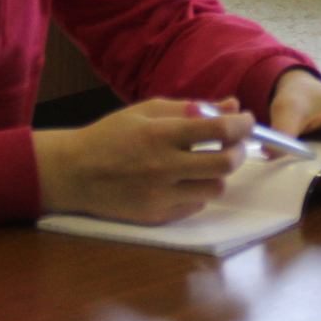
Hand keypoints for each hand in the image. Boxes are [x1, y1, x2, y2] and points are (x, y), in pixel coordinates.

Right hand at [33, 99, 247, 224]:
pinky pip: (195, 205)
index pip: (219, 130)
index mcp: (160, 134)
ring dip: (218, 174)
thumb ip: (190, 107)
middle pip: (225, 164)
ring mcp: (160, 195)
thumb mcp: (146, 111)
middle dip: (239, 151)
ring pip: (215, 188)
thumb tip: (231, 104)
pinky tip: (184, 179)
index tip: (246, 120)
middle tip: (234, 144)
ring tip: (206, 162)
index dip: (242, 124)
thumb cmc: (111, 135)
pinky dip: (198, 190)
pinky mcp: (157, 216)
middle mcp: (163, 166)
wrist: (74, 172)